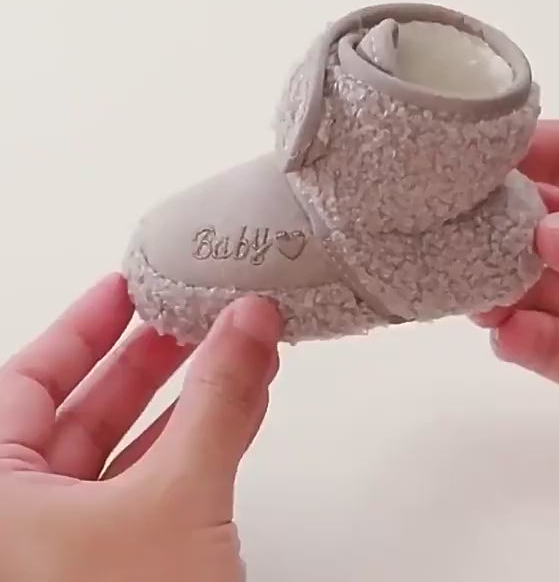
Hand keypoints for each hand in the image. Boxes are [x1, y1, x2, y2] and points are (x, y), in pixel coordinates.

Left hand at [0, 275, 281, 580]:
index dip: (82, 327)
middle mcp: (25, 523)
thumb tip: (248, 324)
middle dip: (147, 361)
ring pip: (127, 453)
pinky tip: (236, 414)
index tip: (125, 289)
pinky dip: (198, 448)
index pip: (27, 382)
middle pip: (82, 414)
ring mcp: (74, 551)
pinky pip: (156, 489)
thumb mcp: (176, 497)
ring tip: (230, 355)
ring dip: (187, 403)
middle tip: (188, 319)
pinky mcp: (123, 570)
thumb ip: (217, 402)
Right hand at [475, 120, 558, 469]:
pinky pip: (555, 352)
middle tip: (458, 226)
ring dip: (500, 286)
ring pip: (538, 289)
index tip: (476, 155)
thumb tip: (558, 235)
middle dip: (499, 224)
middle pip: (545, 226)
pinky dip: (525, 343)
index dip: (526, 152)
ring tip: (473, 285)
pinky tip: (506, 333)